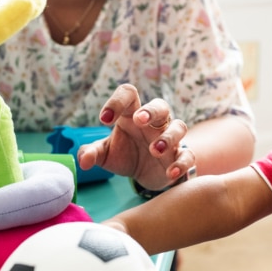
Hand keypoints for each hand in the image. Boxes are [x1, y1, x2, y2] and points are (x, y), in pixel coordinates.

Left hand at [76, 84, 195, 189]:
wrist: (144, 175)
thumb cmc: (125, 155)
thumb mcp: (105, 154)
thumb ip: (92, 153)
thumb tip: (83, 161)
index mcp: (132, 115)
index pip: (128, 95)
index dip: (116, 101)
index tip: (104, 119)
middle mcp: (153, 123)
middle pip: (160, 105)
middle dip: (151, 111)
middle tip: (139, 120)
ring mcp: (169, 139)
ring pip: (179, 127)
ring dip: (167, 137)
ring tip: (154, 150)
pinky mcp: (179, 157)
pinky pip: (188, 155)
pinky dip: (181, 163)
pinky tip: (170, 172)